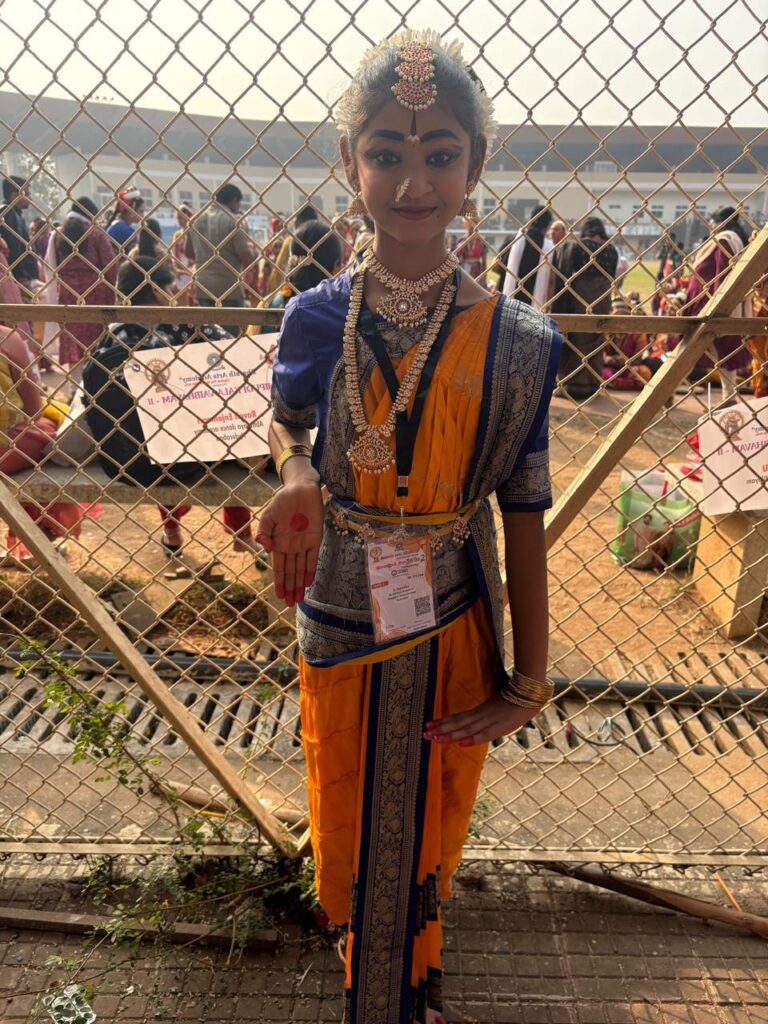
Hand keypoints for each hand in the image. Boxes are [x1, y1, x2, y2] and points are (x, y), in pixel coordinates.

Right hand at [255, 479, 323, 605]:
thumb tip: (264, 549)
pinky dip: (310, 570)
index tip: (279, 596)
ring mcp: (303, 544)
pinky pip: (313, 558)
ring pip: (301, 569)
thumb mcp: (267, 516)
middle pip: (290, 572)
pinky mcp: (316, 539)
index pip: (278, 567)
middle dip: (290, 589)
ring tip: (299, 600)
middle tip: (290, 605)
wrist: (300, 489)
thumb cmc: (282, 501)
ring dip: (299, 584)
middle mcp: (291, 547)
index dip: (279, 582)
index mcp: (278, 543)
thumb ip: (263, 533)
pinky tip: (308, 583)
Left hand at [424, 692, 540, 746]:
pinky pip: (484, 735)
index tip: (428, 725)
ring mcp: (489, 722)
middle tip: (425, 733)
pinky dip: (473, 739)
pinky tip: (461, 743)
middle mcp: (481, 717)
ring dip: (450, 735)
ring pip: (467, 730)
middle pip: (458, 724)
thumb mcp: (494, 708)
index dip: (443, 722)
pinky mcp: (500, 727)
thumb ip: (484, 714)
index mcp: (479, 711)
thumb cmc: (513, 701)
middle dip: (441, 729)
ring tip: (435, 738)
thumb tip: (471, 721)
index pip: (457, 718)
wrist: (529, 696)